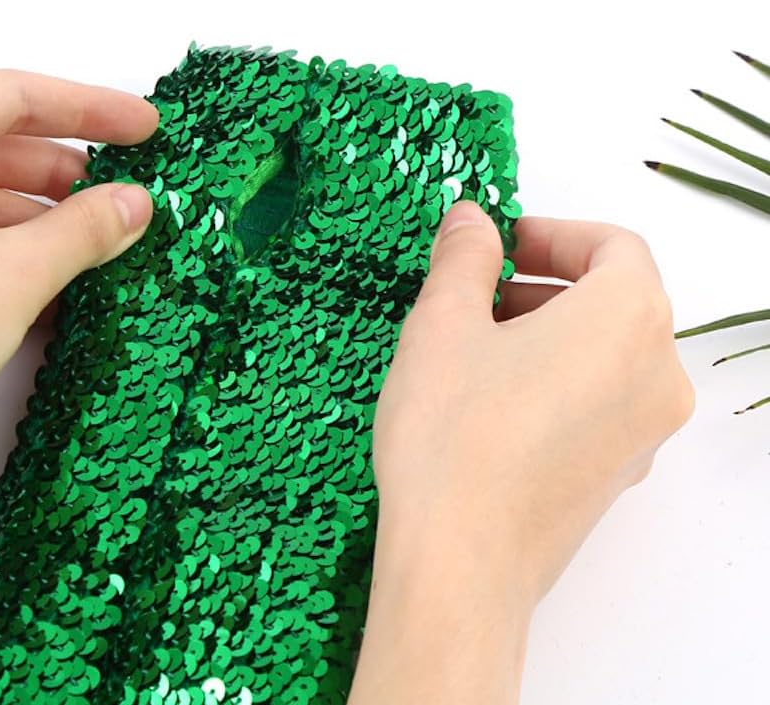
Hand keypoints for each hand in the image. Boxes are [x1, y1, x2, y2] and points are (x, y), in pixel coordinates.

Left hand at [0, 70, 157, 572]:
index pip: (16, 96)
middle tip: (116, 189)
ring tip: (86, 239)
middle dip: (60, 168)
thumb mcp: (22, 272)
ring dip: (30, 209)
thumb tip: (130, 205)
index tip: (137, 129)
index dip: (90, 110)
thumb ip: (86, 228)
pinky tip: (36, 272)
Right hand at [349, 201, 693, 703]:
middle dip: (544, 285)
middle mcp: (658, 375)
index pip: (613, 246)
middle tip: (476, 295)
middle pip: (615, 301)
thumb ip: (464, 258)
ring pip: (607, 356)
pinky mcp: (618, 477)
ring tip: (473, 350)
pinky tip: (490, 403)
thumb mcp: (442, 325)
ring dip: (549, 335)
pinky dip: (557, 383)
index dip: (552, 234)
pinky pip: (600, 405)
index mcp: (629, 319)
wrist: (461, 566)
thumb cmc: (452, 437)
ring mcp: (644, 434)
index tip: (497, 246)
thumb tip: (472, 220)